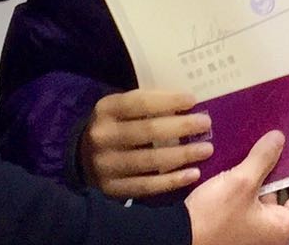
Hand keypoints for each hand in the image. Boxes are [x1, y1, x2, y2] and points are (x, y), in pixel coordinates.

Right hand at [79, 88, 212, 199]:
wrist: (82, 158)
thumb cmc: (115, 125)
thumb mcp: (121, 107)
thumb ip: (146, 103)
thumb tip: (187, 103)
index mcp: (106, 109)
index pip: (139, 103)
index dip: (168, 101)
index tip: (192, 100)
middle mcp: (102, 137)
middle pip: (148, 131)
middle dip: (181, 127)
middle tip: (206, 124)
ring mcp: (106, 166)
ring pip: (150, 161)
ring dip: (182, 155)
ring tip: (206, 149)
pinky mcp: (112, 189)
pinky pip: (147, 186)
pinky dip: (172, 181)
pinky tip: (193, 174)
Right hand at [187, 130, 288, 244]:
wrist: (176, 237)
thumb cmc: (214, 215)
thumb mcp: (241, 182)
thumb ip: (263, 158)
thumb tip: (280, 137)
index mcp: (281, 229)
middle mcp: (271, 236)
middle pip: (287, 199)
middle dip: (282, 173)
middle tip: (281, 146)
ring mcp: (253, 234)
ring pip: (266, 200)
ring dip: (264, 178)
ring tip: (261, 151)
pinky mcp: (236, 230)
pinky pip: (251, 205)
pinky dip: (251, 188)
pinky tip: (244, 167)